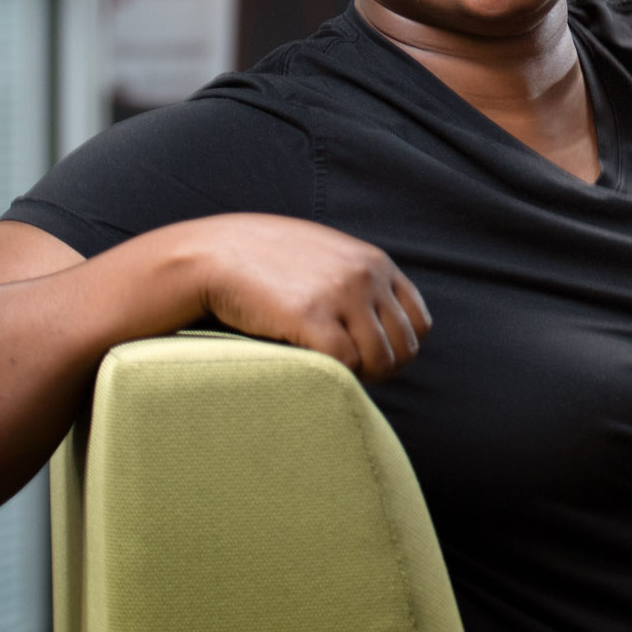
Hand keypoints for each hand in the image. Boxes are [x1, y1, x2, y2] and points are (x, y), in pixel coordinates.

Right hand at [166, 213, 431, 381]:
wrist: (213, 254)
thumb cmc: (264, 262)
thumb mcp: (325, 257)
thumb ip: (357, 280)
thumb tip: (378, 325)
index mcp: (375, 262)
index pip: (418, 323)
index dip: (398, 350)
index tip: (371, 361)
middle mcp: (365, 276)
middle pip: (404, 346)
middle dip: (383, 370)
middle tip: (353, 378)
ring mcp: (340, 294)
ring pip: (380, 359)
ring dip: (362, 378)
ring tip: (335, 376)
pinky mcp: (310, 316)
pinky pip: (345, 363)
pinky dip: (336, 375)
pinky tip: (314, 368)